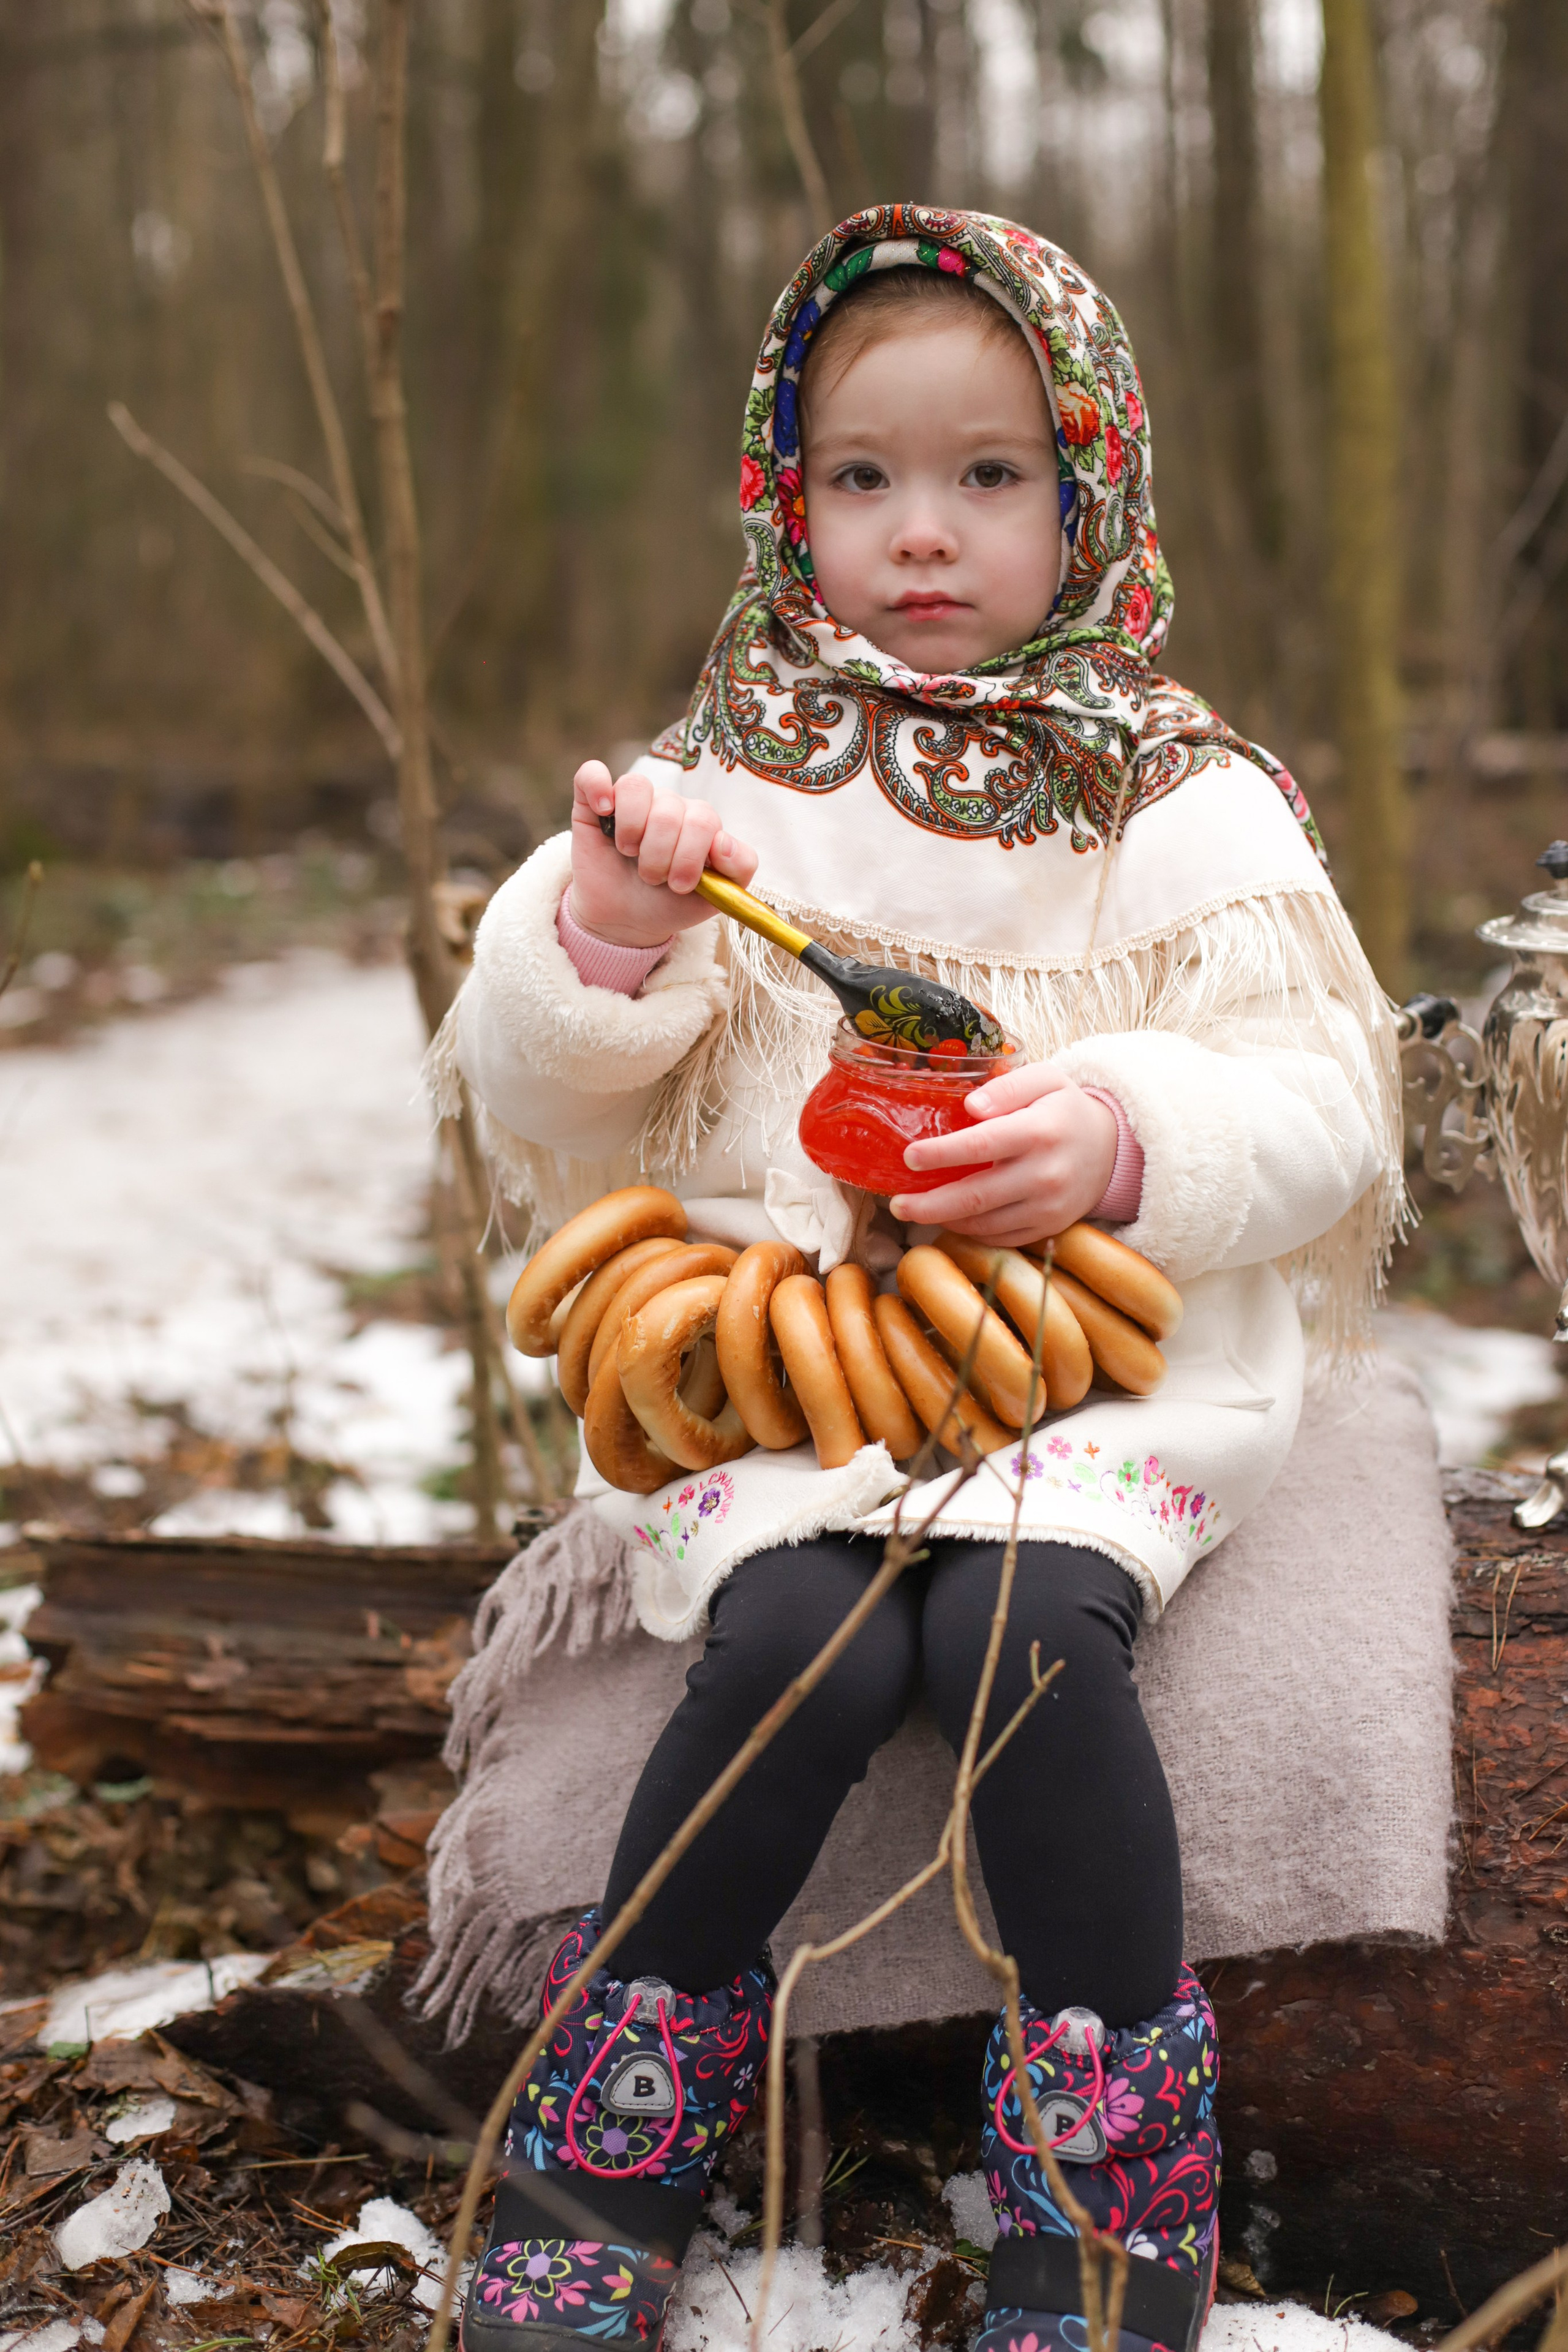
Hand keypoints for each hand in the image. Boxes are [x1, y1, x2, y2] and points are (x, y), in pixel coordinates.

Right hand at [569, 761, 758, 948]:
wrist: (626, 921)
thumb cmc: (670, 904)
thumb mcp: (715, 896)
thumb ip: (739, 867)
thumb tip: (723, 841)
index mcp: (700, 822)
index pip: (703, 820)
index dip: (689, 856)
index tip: (679, 885)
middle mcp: (668, 804)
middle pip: (668, 811)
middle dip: (659, 856)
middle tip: (652, 878)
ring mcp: (632, 801)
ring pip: (636, 788)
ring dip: (631, 832)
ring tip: (629, 854)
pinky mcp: (593, 802)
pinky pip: (592, 774)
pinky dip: (598, 787)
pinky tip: (604, 811)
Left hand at [890, 1061, 1118, 1245]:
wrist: (1112, 1150)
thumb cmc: (1066, 1109)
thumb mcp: (1045, 1080)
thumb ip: (1008, 1086)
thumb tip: (971, 1106)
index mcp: (1040, 1132)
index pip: (980, 1145)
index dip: (940, 1154)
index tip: (909, 1157)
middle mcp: (1045, 1174)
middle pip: (976, 1196)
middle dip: (929, 1204)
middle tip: (896, 1204)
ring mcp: (1048, 1207)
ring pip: (984, 1223)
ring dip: (944, 1220)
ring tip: (914, 1210)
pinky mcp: (1048, 1228)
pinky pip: (1000, 1238)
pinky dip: (970, 1232)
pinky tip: (949, 1219)